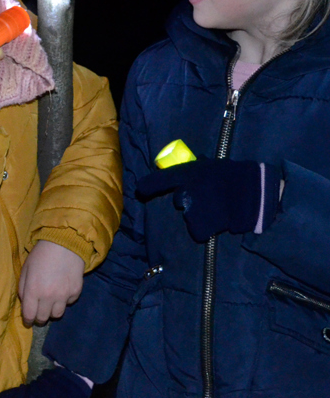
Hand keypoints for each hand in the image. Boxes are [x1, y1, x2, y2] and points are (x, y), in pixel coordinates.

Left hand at [18, 241, 84, 325]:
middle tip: (38, 312)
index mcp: (33, 290)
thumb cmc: (41, 254)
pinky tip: (62, 289)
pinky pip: (68, 303)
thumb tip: (25, 302)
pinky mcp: (75, 292)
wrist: (64, 244)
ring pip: (57, 315)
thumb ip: (22, 287)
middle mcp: (48, 296)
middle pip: (43, 318)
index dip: (27, 320)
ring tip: (50, 302)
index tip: (28, 321)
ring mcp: (63, 296)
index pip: (29, 315)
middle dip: (39, 317)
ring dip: (52, 311)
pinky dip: (64, 300)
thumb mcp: (26, 268)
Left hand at [136, 157, 280, 242]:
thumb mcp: (212, 167)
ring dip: (200, 216)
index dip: (148, 185)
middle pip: (179, 201)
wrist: (256, 192)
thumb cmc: (235, 177)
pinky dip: (206, 229)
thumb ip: (195, 172)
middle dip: (189, 202)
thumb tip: (185, 173)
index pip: (161, 179)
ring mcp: (194, 207)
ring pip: (189, 216)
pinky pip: (198, 231)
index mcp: (189, 172)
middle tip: (208, 199)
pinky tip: (219, 221)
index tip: (141, 190)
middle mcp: (187, 189)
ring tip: (217, 210)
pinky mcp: (203, 224)